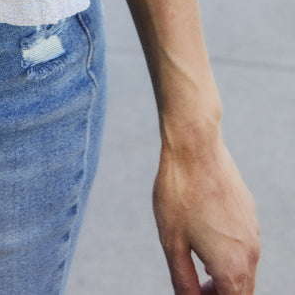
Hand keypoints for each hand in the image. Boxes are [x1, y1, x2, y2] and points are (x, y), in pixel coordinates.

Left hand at [153, 128, 259, 293]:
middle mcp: (251, 253)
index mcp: (233, 267)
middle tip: (194, 288)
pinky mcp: (249, 213)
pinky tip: (206, 240)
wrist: (195, 145)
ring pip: (245, 269)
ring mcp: (253, 231)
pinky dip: (229, 255)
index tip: (193, 294)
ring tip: (197, 268)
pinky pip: (244, 246)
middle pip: (241, 291)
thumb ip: (183, 281)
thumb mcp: (172, 242)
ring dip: (225, 276)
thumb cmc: (179, 192)